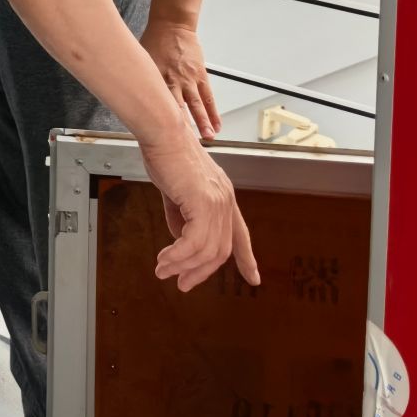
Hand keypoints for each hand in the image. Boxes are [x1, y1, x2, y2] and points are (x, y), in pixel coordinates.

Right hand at [138, 125, 259, 292]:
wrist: (162, 132)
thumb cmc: (166, 153)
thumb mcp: (176, 191)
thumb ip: (182, 216)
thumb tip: (181, 242)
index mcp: (223, 196)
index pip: (240, 234)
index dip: (247, 259)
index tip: (254, 278)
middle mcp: (225, 201)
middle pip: (221, 250)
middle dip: (201, 272)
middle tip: (182, 284)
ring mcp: (217, 202)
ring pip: (206, 250)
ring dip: (183, 266)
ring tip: (163, 271)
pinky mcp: (203, 202)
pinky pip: (193, 242)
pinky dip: (178, 256)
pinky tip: (164, 259)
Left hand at [141, 17, 220, 139]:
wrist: (172, 25)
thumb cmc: (153, 42)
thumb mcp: (142, 61)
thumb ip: (142, 81)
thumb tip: (134, 98)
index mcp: (155, 79)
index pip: (156, 105)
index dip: (158, 122)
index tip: (159, 138)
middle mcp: (172, 80)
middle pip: (177, 108)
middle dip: (181, 127)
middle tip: (185, 144)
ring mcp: (188, 78)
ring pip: (197, 104)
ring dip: (203, 123)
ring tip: (207, 138)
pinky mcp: (200, 75)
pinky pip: (208, 96)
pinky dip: (213, 112)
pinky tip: (217, 125)